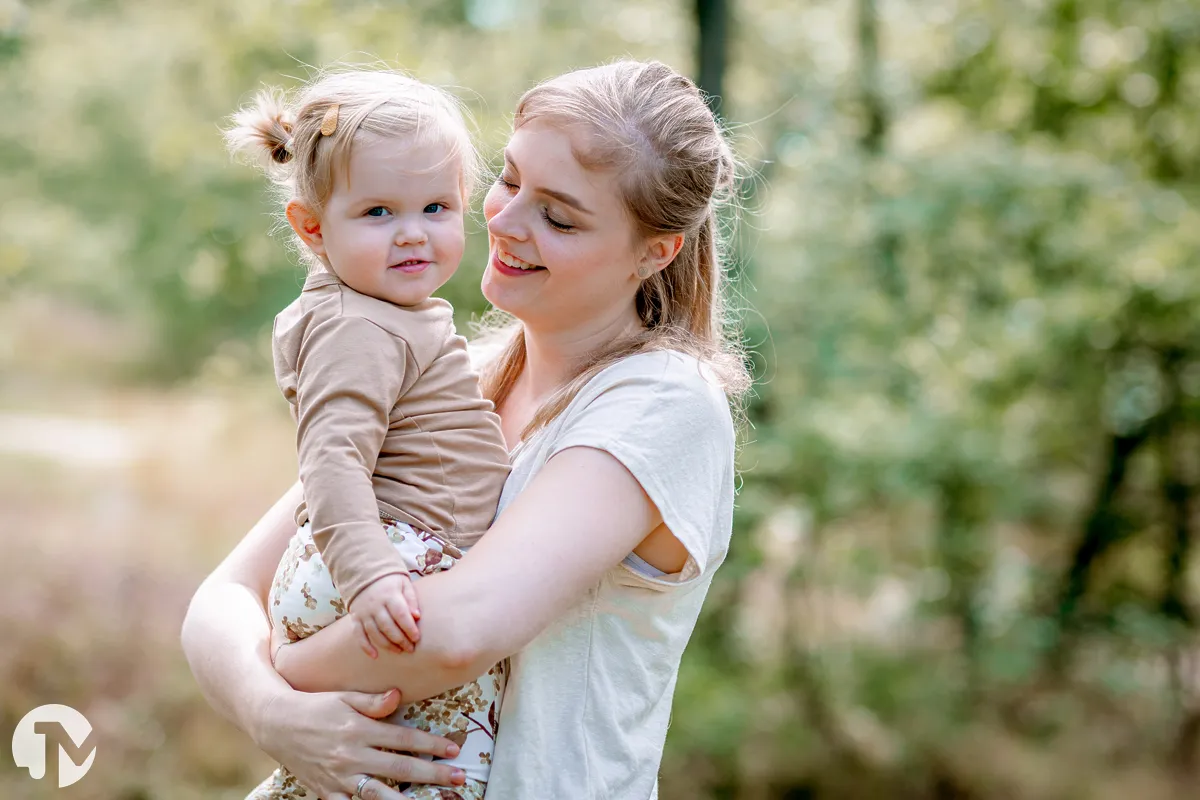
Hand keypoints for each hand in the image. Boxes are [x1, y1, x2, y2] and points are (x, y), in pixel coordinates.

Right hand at [252, 687, 465, 798]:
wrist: (277, 725)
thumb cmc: (316, 707)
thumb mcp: (344, 697)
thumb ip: (372, 701)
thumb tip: (398, 696)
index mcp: (359, 729)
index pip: (404, 739)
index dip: (431, 745)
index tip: (453, 749)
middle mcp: (351, 755)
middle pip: (400, 767)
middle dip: (433, 774)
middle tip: (459, 777)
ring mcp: (339, 777)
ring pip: (380, 793)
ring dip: (408, 799)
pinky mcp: (327, 792)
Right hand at [349, 574, 420, 657]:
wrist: (364, 574)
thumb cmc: (390, 581)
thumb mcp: (403, 583)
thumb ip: (411, 599)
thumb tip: (417, 616)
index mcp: (389, 595)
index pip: (400, 614)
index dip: (409, 627)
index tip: (417, 638)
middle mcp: (375, 605)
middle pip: (388, 626)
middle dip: (400, 640)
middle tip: (411, 649)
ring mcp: (364, 613)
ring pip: (375, 633)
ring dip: (387, 645)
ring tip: (399, 651)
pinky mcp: (356, 619)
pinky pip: (359, 635)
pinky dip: (366, 647)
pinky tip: (375, 656)